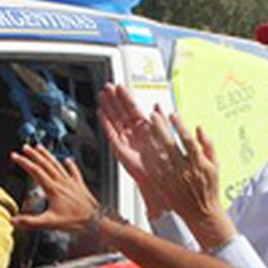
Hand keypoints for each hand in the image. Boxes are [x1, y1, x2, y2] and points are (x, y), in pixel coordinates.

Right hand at [11, 144, 98, 232]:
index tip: (15, 156)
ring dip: (47, 155)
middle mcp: (62, 182)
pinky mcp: (80, 186)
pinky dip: (70, 164)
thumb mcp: (49, 223)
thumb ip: (30, 222)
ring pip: (57, 165)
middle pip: (45, 164)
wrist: (95, 222)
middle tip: (25, 147)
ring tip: (40, 148)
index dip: (24, 162)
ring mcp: (71, 183)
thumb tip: (14, 221)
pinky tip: (68, 160)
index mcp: (53, 189)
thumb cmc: (75, 221)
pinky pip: (74, 171)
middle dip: (34, 154)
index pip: (35, 171)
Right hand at [99, 84, 167, 214]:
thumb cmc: (166, 164)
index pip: (133, 109)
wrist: (161, 181)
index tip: (120, 86)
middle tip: (107, 85)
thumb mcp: (166, 139)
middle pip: (122, 112)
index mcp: (146, 129)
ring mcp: (126, 140)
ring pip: (115, 120)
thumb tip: (158, 106)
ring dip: (108, 107)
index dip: (126, 97)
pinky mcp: (120, 149)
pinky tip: (101, 113)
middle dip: (114, 98)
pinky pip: (111, 133)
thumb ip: (162, 122)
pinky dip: (105, 123)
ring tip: (102, 94)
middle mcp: (134, 133)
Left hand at [140, 107, 235, 248]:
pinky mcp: (164, 186)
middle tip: (153, 115)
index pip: (188, 140)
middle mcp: (185, 171)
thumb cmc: (210, 188)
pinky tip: (143, 146)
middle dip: (161, 129)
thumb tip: (199, 127)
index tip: (172, 114)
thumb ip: (208, 145)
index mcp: (199, 164)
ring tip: (144, 126)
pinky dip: (148, 157)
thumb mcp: (216, 165)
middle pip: (170, 146)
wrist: (202, 213)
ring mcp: (173, 179)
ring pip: (159, 156)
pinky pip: (153, 169)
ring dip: (151, 140)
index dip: (179, 126)